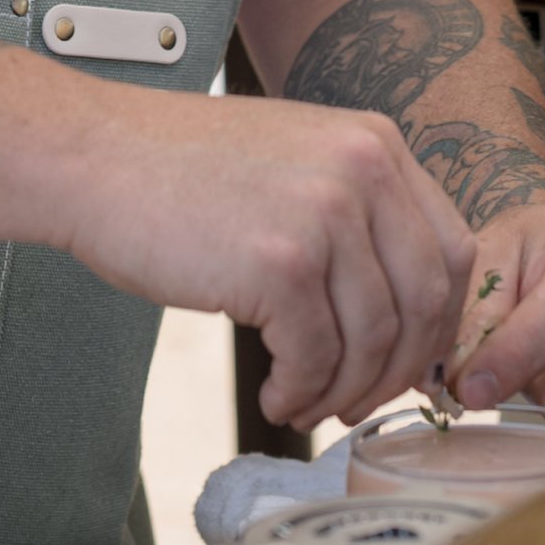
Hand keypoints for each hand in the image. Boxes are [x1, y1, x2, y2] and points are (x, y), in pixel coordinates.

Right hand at [47, 83, 476, 431]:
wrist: (93, 156)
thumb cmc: (180, 170)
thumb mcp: (295, 162)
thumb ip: (357, 216)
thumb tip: (407, 316)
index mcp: (376, 143)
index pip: (451, 253)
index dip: (437, 323)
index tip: (405, 363)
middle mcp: (364, 170)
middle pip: (426, 303)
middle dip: (397, 371)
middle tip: (357, 402)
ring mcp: (324, 215)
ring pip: (374, 341)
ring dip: (343, 391)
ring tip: (303, 401)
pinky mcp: (280, 265)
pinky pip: (316, 358)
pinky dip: (301, 393)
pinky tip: (275, 395)